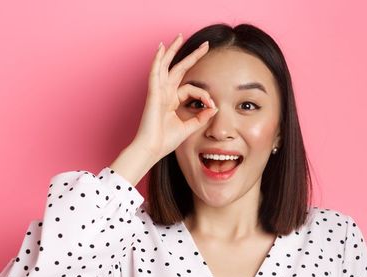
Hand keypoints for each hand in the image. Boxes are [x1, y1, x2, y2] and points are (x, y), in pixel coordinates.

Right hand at [132, 33, 217, 159]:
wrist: (151, 149)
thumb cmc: (165, 141)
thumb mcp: (189, 127)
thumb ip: (201, 117)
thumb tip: (214, 108)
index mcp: (171, 101)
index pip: (192, 89)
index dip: (204, 95)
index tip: (211, 106)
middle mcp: (165, 93)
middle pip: (178, 69)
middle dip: (191, 56)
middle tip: (204, 45)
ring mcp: (158, 92)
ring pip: (166, 65)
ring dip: (172, 51)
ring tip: (179, 37)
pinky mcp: (153, 94)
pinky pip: (155, 72)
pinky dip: (157, 59)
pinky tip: (161, 48)